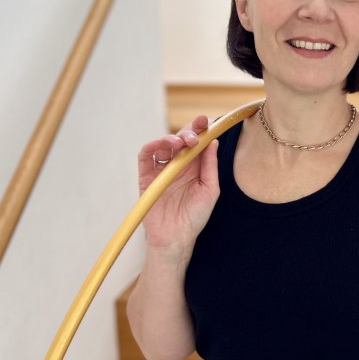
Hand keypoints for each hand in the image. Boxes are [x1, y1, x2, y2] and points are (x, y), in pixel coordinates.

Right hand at [137, 115, 219, 252]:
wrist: (176, 238)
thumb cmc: (195, 217)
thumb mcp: (209, 190)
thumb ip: (210, 166)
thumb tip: (213, 141)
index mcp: (195, 167)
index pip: (197, 143)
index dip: (200, 130)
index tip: (206, 121)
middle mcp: (178, 166)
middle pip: (180, 140)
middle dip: (187, 132)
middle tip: (194, 135)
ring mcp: (161, 170)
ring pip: (163, 146)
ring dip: (170, 139)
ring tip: (179, 143)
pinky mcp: (146, 178)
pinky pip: (145, 157)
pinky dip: (151, 147)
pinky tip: (160, 146)